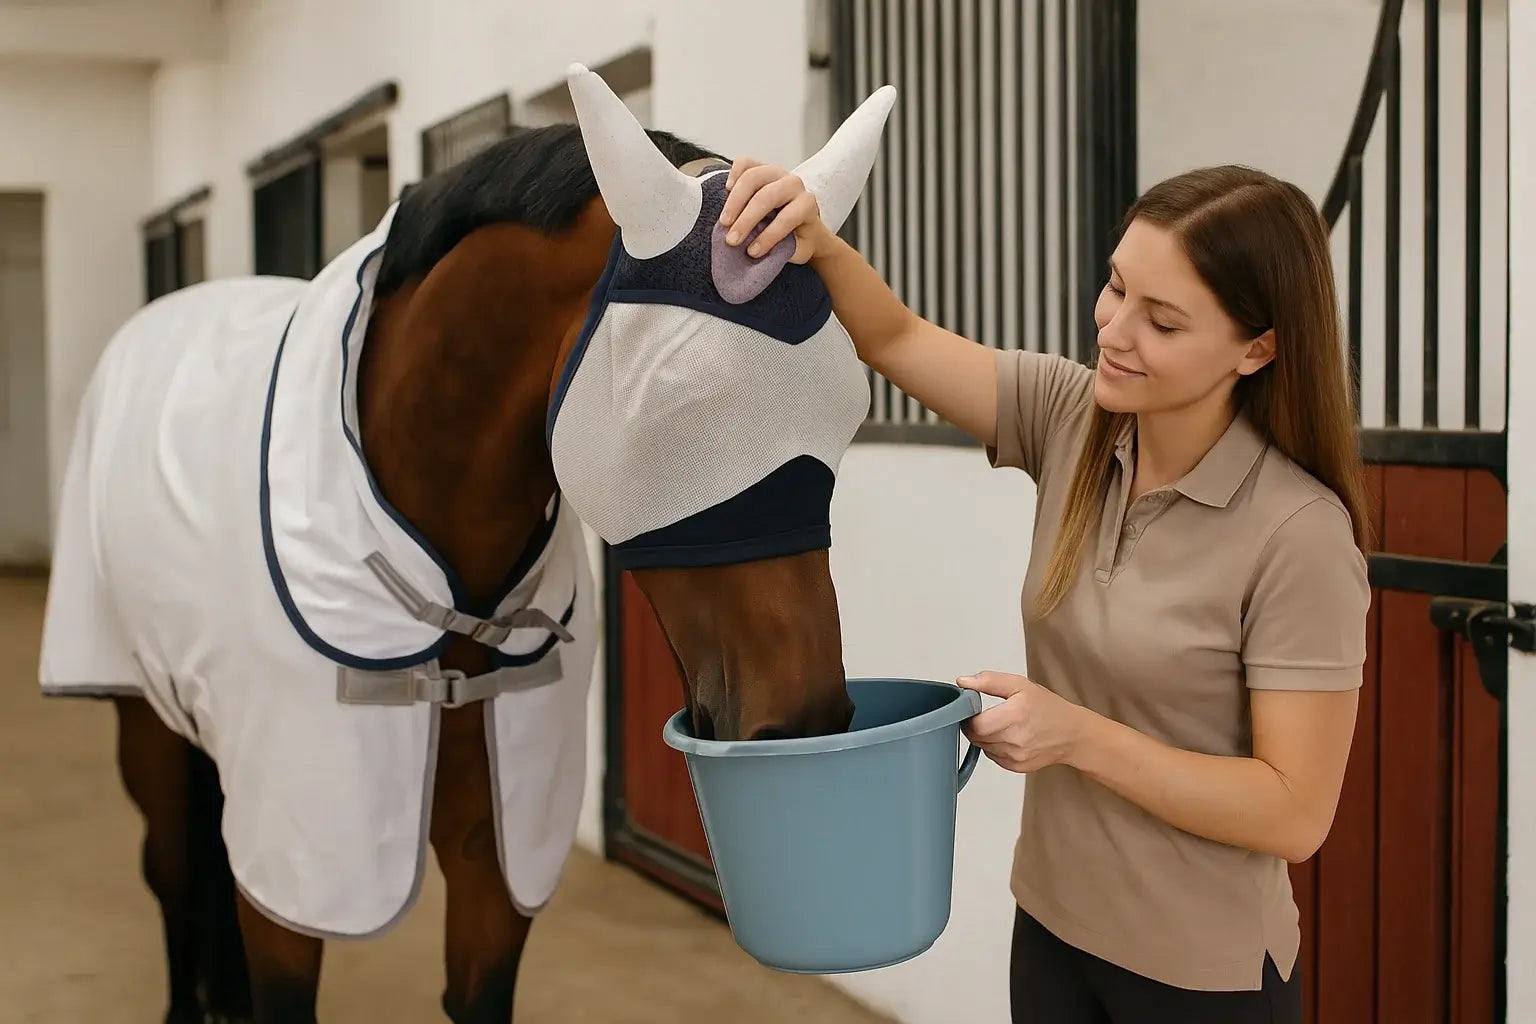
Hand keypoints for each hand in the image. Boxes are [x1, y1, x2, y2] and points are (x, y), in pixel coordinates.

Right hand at [718, 158, 834, 264]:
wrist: (804, 224)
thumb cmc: (799, 239)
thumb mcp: (799, 250)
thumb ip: (784, 249)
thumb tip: (757, 250)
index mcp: (807, 204)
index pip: (787, 217)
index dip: (769, 236)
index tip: (752, 253)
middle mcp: (794, 184)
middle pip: (766, 196)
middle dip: (746, 219)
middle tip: (731, 240)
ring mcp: (777, 173)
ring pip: (753, 177)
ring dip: (734, 201)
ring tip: (724, 222)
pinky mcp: (762, 167)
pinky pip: (745, 164)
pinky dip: (734, 174)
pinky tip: (727, 190)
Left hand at [956, 671, 1091, 773]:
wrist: (1072, 734)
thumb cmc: (1048, 708)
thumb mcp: (1020, 684)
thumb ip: (988, 681)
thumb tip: (963, 682)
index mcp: (1016, 714)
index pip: (975, 725)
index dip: (969, 716)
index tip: (973, 709)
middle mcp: (1016, 739)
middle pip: (976, 737)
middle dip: (975, 725)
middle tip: (986, 715)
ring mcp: (1016, 756)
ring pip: (982, 747)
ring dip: (984, 736)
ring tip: (1000, 725)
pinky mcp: (1016, 767)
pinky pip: (992, 756)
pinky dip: (994, 747)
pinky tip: (1008, 737)